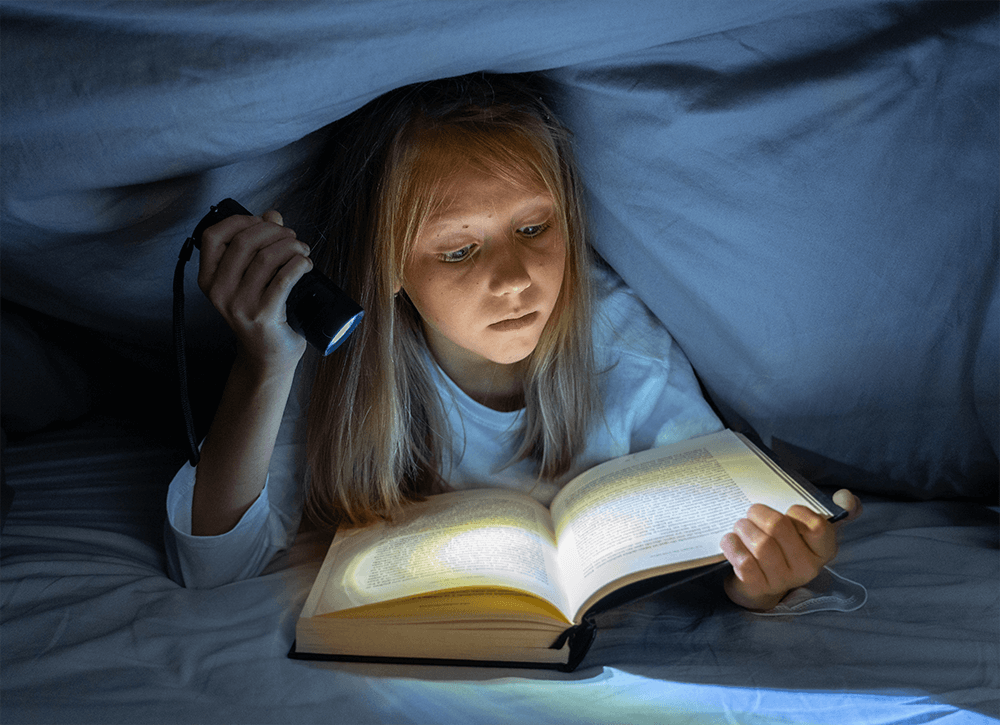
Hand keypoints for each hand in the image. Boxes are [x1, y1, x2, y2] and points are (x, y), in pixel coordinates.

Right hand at [197, 209, 312, 372]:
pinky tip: (306, 265)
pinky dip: (299, 265)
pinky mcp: (264, 315)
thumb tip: (272, 215)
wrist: (268, 356)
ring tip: (302, 250)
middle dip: (274, 231)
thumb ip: (257, 245)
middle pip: (244, 242)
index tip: (263, 222)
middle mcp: (219, 292)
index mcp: (209, 279)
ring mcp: (240, 305)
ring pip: (267, 257)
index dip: (241, 221)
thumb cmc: (261, 312)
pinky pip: (283, 278)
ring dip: (291, 246)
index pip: (213, 236)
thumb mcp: (250, 279)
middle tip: (292, 237)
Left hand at [720, 489, 861, 610]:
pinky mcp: (759, 588)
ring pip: (760, 544)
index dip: (797, 512)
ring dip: (744, 528)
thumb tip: (846, 497)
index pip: (817, 525)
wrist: (758, 583)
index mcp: (824, 550)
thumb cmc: (783, 546)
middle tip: (751, 513)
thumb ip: (833, 511)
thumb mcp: (808, 529)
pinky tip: (731, 541)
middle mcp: (808, 568)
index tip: (787, 510)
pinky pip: (744, 562)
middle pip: (778, 527)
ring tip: (740, 526)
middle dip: (759, 513)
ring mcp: (783, 580)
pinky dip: (733, 546)